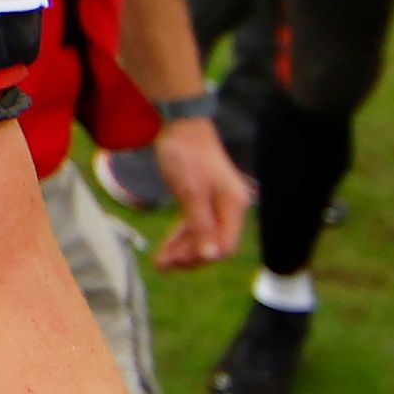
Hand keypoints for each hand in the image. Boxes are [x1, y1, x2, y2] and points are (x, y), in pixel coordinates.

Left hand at [148, 114, 252, 268]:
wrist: (180, 126)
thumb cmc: (186, 155)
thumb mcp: (190, 192)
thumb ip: (201, 224)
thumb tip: (211, 255)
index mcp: (234, 204)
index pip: (226, 245)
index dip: (203, 257)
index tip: (178, 263)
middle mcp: (231, 206)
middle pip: (214, 243)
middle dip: (190, 257)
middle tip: (163, 266)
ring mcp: (218, 203)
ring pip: (203, 236)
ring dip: (183, 250)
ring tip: (160, 263)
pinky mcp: (204, 200)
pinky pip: (196, 225)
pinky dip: (181, 237)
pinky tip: (166, 250)